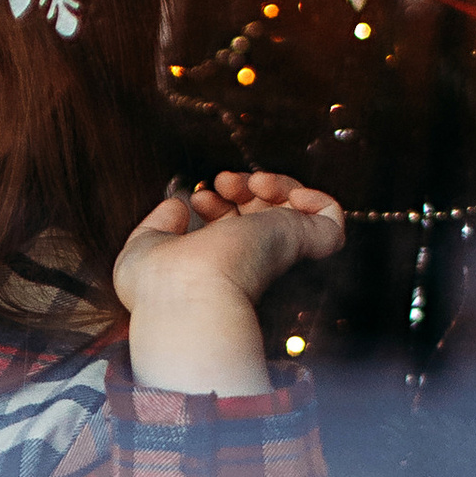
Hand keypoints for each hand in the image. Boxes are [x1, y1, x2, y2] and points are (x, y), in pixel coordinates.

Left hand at [112, 171, 345, 397]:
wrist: (186, 295)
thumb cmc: (158, 283)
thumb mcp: (144, 246)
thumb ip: (160, 224)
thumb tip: (180, 204)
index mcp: (220, 264)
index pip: (233, 227)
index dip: (219, 202)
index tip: (200, 198)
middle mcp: (254, 261)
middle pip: (265, 215)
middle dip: (245, 188)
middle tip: (223, 181)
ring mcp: (282, 253)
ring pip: (297, 211)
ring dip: (277, 184)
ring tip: (250, 183)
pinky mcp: (307, 246)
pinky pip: (331, 221)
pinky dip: (317, 198)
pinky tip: (289, 194)